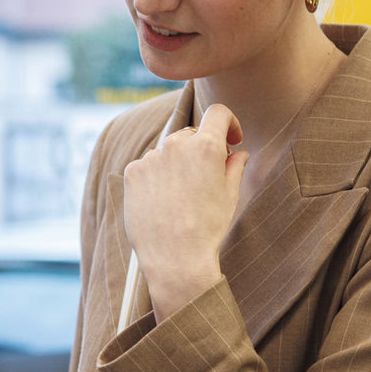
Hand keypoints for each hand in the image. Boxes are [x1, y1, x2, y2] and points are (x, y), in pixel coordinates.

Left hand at [121, 103, 247, 320]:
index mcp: (206, 147)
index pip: (218, 113)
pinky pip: (147, 166)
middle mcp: (176, 145)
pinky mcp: (132, 172)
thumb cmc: (208, 228)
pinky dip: (155, 177)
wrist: (175, 257)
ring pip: (167, 151)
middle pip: (191, 134)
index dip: (228, 122)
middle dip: (200, 150)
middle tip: (205, 179)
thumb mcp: (230, 195)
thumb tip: (238, 152)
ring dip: (176, 164)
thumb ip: (234, 166)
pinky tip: (162, 201)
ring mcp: (151, 157)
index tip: (230, 139)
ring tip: (180, 198)